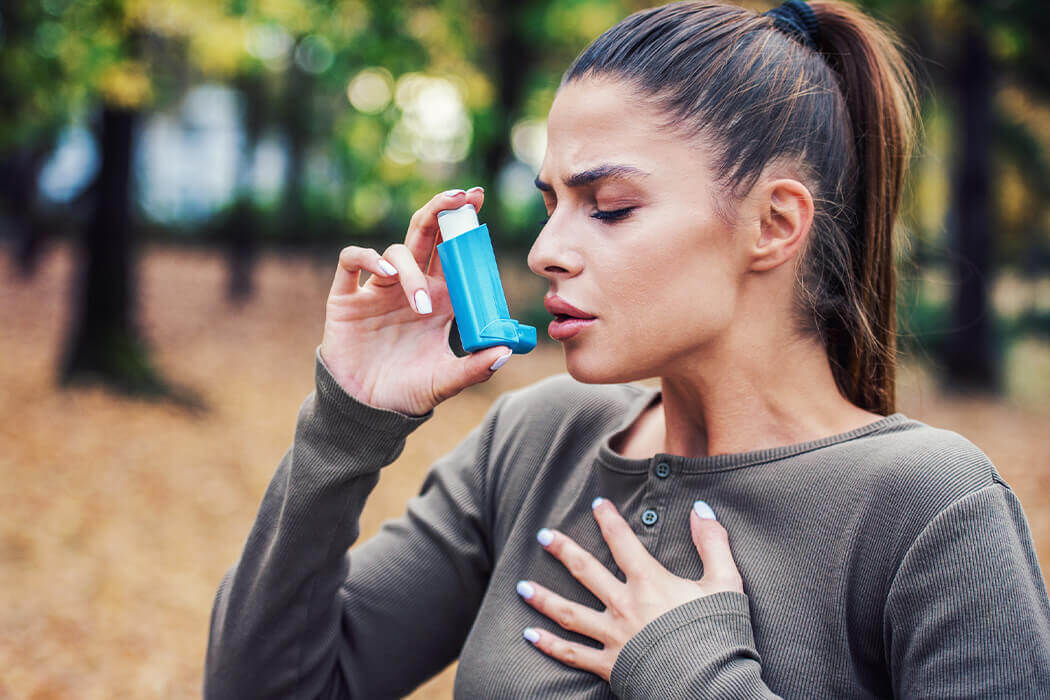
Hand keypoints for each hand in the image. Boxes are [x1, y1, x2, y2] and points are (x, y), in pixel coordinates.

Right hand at [320, 187, 513, 415]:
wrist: (366, 411)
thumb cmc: (409, 392)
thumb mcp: (445, 382)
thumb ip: (475, 368)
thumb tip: (506, 351)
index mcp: (440, 298)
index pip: (454, 252)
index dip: (464, 224)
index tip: (478, 200)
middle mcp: (411, 287)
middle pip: (426, 234)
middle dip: (442, 210)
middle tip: (461, 197)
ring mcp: (378, 289)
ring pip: (397, 252)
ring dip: (413, 271)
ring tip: (422, 305)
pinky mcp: (347, 298)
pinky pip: (353, 260)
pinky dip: (369, 258)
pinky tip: (387, 274)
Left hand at [516, 498, 742, 682]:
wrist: (711, 685)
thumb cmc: (719, 633)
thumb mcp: (725, 583)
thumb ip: (713, 543)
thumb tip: (701, 510)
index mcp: (650, 582)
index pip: (622, 542)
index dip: (608, 520)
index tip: (596, 505)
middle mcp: (624, 605)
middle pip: (585, 572)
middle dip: (562, 550)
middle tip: (542, 536)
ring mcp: (613, 636)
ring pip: (569, 613)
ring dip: (543, 598)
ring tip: (521, 587)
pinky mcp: (610, 665)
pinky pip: (573, 654)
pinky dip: (549, 645)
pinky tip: (530, 635)